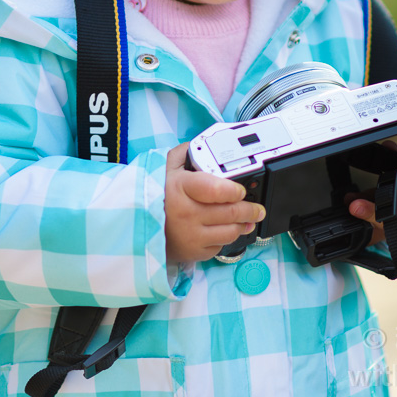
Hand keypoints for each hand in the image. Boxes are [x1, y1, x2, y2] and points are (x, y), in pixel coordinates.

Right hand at [164, 144, 265, 262]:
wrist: (139, 227)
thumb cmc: (156, 197)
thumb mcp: (164, 170)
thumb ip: (183, 154)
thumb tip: (200, 145)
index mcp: (181, 189)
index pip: (217, 190)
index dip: (234, 190)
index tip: (240, 190)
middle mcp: (187, 213)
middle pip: (231, 212)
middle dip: (250, 209)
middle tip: (257, 208)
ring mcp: (192, 235)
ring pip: (231, 231)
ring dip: (243, 224)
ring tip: (246, 219)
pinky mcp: (195, 251)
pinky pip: (221, 245)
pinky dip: (226, 237)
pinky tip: (225, 230)